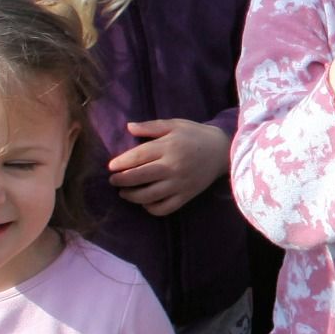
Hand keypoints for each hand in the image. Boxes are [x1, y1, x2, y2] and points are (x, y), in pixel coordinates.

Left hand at [109, 119, 228, 214]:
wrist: (223, 150)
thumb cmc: (195, 135)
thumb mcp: (174, 125)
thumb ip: (151, 126)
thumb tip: (128, 127)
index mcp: (169, 147)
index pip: (137, 156)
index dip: (120, 163)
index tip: (111, 167)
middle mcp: (173, 166)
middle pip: (139, 177)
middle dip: (121, 180)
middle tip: (113, 180)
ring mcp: (180, 183)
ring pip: (149, 196)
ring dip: (132, 196)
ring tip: (124, 193)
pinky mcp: (187, 195)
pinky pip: (165, 208)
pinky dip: (151, 208)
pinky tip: (145, 202)